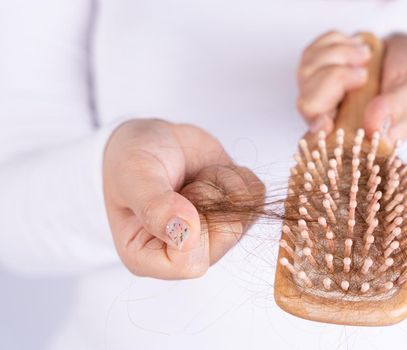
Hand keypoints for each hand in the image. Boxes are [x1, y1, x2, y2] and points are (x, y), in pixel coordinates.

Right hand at [103, 119, 264, 279]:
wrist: (151, 137)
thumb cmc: (130, 159)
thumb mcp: (134, 177)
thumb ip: (155, 207)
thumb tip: (186, 236)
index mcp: (147, 256)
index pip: (190, 265)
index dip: (196, 229)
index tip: (180, 196)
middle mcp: (183, 252)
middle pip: (226, 238)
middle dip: (209, 198)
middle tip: (185, 184)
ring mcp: (213, 233)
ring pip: (245, 215)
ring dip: (224, 184)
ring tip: (194, 177)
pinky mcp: (234, 211)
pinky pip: (257, 197)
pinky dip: (238, 176)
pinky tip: (211, 172)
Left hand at [297, 31, 406, 142]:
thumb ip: (396, 110)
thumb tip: (373, 128)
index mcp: (353, 136)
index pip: (320, 142)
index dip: (317, 131)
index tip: (326, 122)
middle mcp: (331, 116)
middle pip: (308, 105)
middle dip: (335, 80)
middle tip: (364, 73)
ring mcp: (319, 91)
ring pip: (307, 74)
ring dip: (339, 56)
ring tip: (367, 55)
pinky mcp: (317, 67)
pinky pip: (312, 52)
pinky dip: (336, 43)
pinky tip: (358, 47)